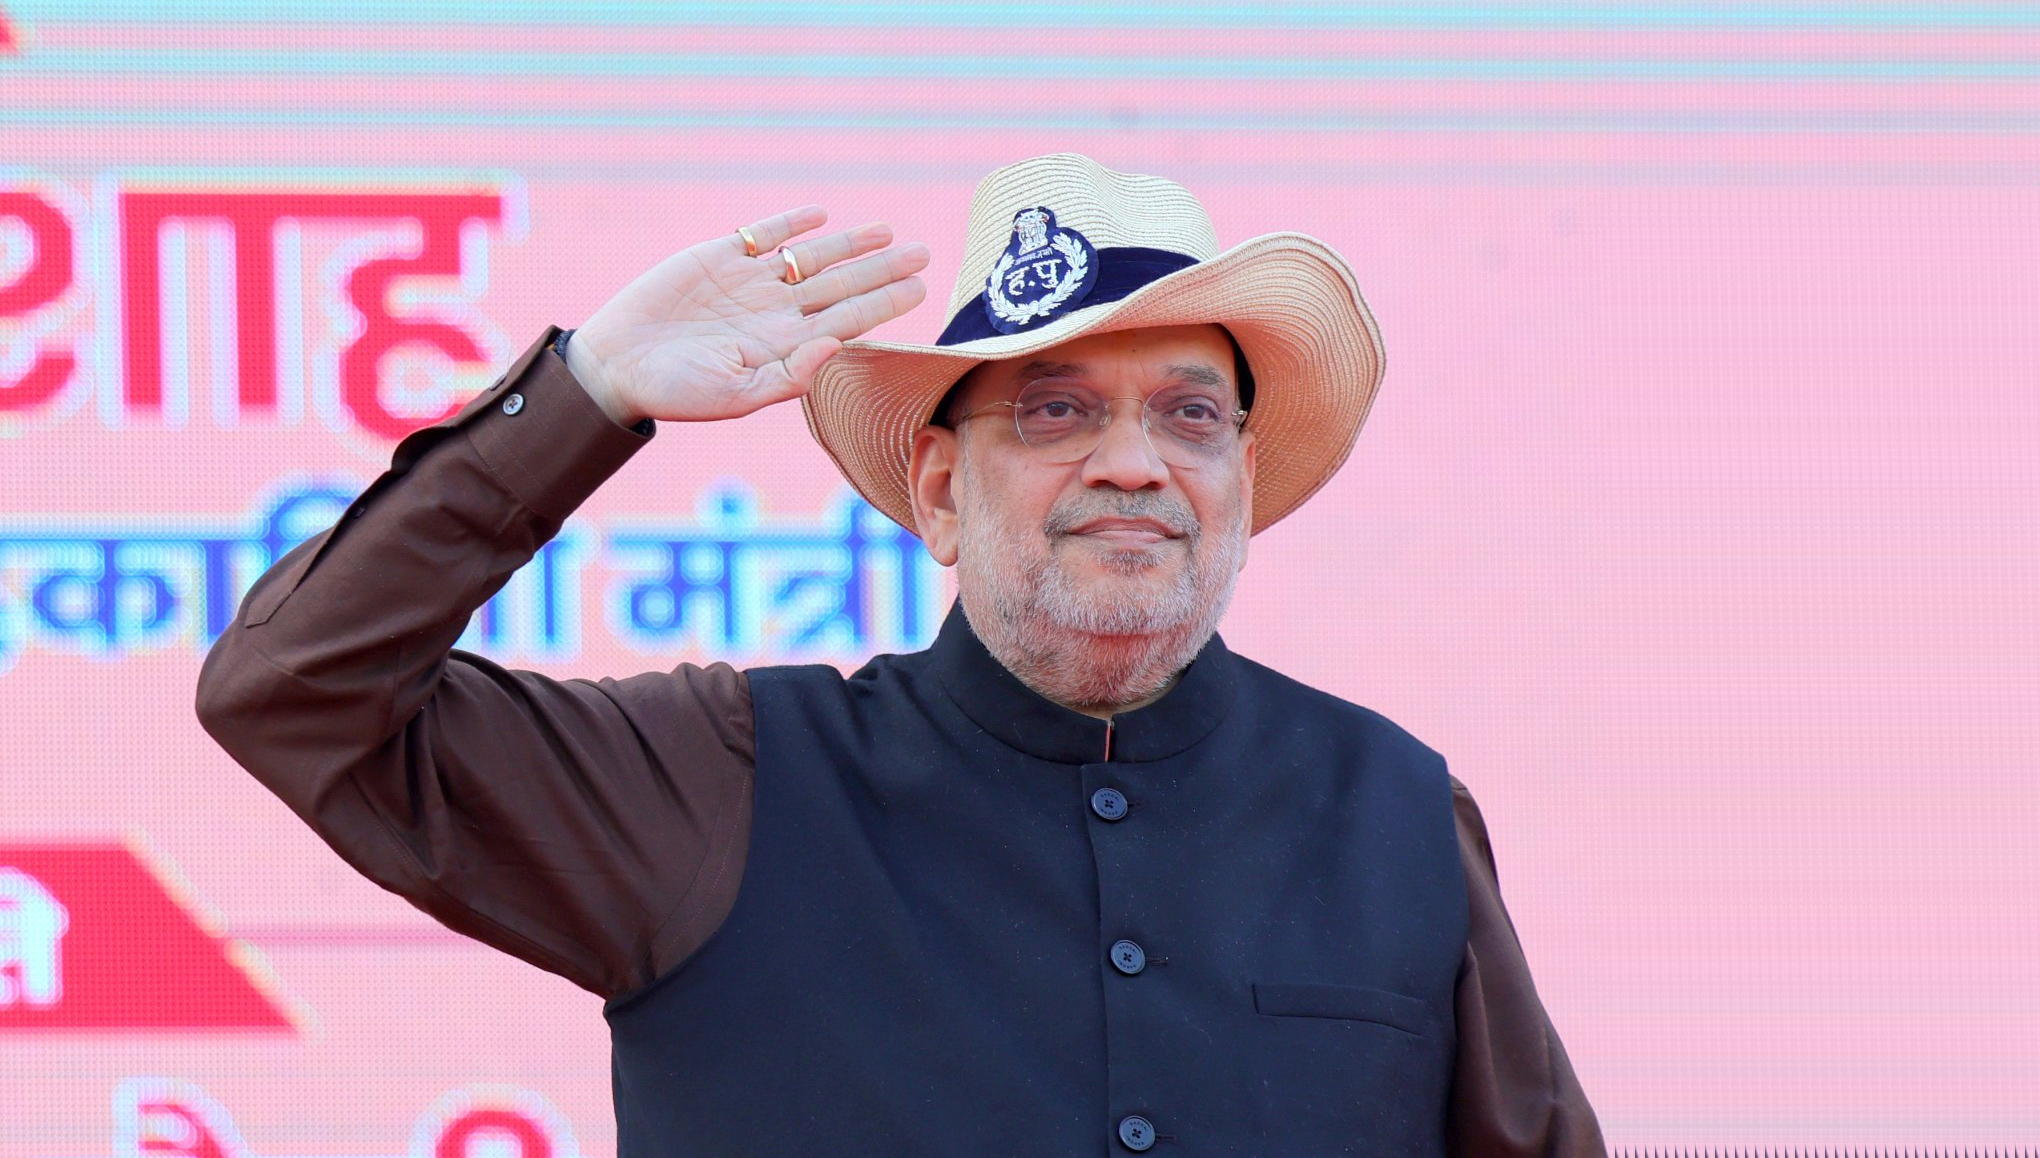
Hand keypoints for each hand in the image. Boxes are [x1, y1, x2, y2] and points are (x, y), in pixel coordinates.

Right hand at [563, 206, 929, 425]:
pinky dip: (790, 224)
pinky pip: (763, 235)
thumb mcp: (736, 395)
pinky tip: (819, 215)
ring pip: (810, 257)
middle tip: (924, 253)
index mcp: (785, 345)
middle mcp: (775, 312)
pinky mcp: (718, 258)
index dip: (884, 302)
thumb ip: (789, 374)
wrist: (618, 365)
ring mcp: (749, 283)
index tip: (921, 288)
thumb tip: (836, 346)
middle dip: (881, 269)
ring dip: (848, 244)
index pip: (848, 320)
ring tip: (886, 231)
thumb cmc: (677, 392)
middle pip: (841, 285)